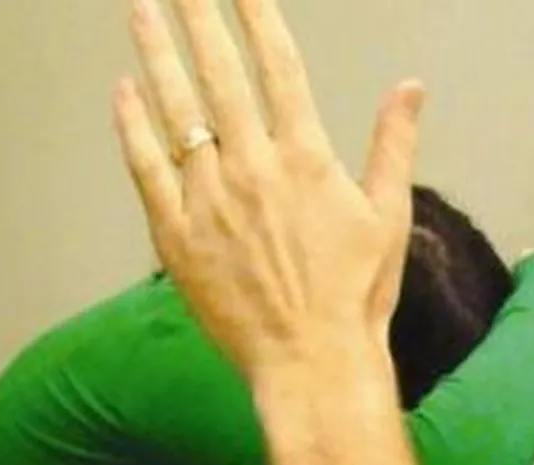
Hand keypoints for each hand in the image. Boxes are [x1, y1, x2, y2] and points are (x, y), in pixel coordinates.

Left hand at [113, 0, 423, 381]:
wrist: (313, 361)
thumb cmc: (356, 294)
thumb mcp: (389, 215)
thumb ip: (393, 144)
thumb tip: (410, 87)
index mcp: (307, 158)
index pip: (278, 67)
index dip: (256, 16)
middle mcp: (254, 167)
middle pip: (219, 74)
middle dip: (196, 18)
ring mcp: (210, 200)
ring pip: (176, 111)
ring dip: (157, 55)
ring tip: (140, 10)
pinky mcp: (177, 235)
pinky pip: (148, 169)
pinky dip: (134, 127)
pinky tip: (123, 91)